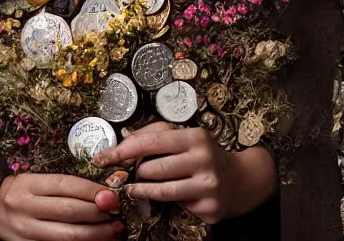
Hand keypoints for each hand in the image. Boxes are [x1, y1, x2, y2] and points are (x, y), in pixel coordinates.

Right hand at [0, 173, 124, 240]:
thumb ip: (65, 186)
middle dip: (98, 214)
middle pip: (69, 212)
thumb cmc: (21, 191)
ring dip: (93, 234)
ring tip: (112, 231)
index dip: (92, 191)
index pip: (67, 185)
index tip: (112, 195)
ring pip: (65, 236)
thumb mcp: (37, 180)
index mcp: (30, 184)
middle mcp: (25, 207)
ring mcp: (24, 231)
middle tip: (117, 214)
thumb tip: (101, 193)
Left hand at [93, 122, 277, 224]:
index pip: (152, 141)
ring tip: (137, 188)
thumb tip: (124, 140)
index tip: (103, 157)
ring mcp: (207, 186)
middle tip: (135, 173)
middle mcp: (203, 159)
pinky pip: (175, 207)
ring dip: (143, 190)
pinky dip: (167, 202)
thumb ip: (157, 135)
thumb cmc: (205, 155)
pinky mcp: (208, 208)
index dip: (123, 150)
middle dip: (138, 172)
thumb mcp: (187, 137)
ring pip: (160, 190)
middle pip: (152, 168)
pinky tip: (172, 195)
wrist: (241, 180)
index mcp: (196, 137)